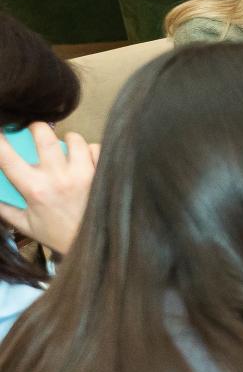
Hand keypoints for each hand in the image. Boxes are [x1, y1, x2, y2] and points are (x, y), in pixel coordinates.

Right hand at [0, 124, 97, 256]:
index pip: (8, 159)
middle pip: (45, 136)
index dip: (0, 142)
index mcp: (35, 189)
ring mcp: (84, 175)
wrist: (95, 244)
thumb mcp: (26, 224)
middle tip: (36, 130)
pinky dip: (90, 150)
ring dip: (68, 140)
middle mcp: (59, 178)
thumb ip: (5, 208)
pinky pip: (96, 149)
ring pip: (74, 140)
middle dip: (37, 128)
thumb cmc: (58, 234)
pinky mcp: (102, 174)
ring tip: (65, 147)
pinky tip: (85, 158)